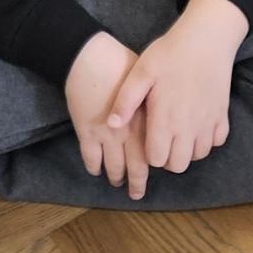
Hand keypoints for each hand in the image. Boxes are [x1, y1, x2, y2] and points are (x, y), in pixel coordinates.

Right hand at [63, 32, 144, 196]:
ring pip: (113, 166)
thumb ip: (156, 102)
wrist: (88, 59)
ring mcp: (107, 135)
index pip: (156, 152)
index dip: (157, 165)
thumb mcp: (148, 80)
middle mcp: (130, 133)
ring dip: (116, 177)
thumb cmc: (120, 63)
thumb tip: (166, 115)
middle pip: (137, 167)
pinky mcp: (87, 133)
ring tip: (117, 182)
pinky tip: (96, 170)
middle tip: (137, 193)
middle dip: (137, 183)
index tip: (159, 171)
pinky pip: (91, 158)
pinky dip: (94, 167)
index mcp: (147, 121)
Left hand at [128, 0, 245, 177]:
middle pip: (178, 166)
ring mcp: (208, 123)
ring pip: (198, 156)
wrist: (207, 38)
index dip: (149, 154)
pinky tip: (197, 125)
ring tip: (178, 132)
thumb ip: (125, 101)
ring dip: (187, 150)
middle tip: (162, 139)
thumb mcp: (141, 72)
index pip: (156, 160)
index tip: (147, 138)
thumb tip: (111, 125)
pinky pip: (216, 142)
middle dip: (167, 159)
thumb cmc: (170, 53)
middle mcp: (189, 127)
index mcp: (165, 120)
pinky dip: (206, 140)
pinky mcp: (223, 116)